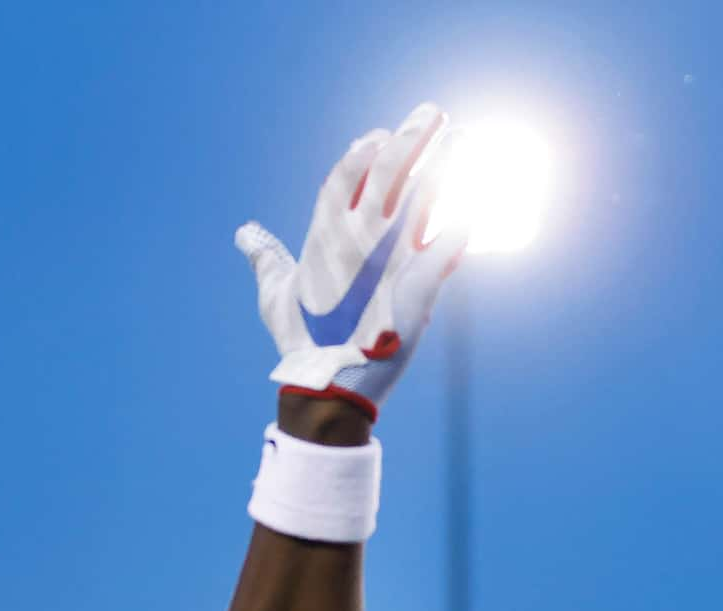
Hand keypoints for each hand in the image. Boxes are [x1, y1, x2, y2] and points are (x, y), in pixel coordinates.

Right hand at [236, 102, 471, 417]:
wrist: (327, 386)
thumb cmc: (300, 341)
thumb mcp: (275, 295)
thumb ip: (266, 258)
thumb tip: (244, 234)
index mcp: (325, 235)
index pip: (345, 176)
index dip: (362, 152)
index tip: (378, 135)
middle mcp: (359, 239)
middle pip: (388, 170)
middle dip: (411, 136)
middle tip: (433, 112)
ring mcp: (390, 261)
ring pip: (422, 197)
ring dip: (445, 163)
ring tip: (464, 137)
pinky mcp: (416, 291)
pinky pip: (445, 251)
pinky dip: (461, 230)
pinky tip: (477, 208)